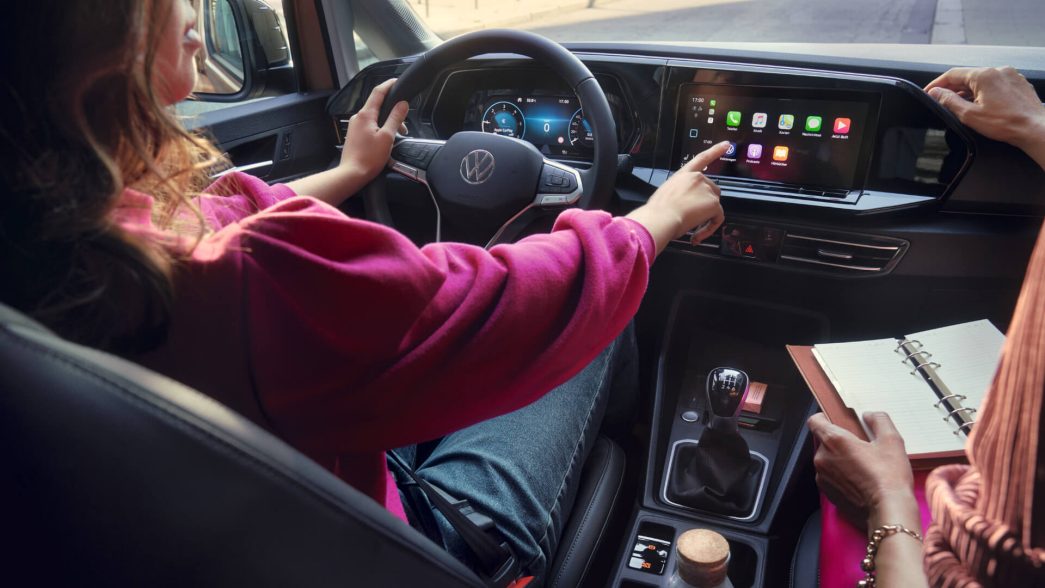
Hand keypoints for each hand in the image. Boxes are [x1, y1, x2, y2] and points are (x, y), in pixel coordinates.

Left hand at [340, 78, 408, 184]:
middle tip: (404, 125)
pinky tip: (386, 140)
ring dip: (387, 123)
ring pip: (374, 118)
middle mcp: (358, 117)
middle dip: (392, 112)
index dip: (389, 85)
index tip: (397, 81)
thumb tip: (403, 104)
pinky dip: (380, 129)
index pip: (378, 92)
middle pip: (378, 106)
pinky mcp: (355, 135)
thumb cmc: (369, 158)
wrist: (352, 174)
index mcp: (365, 114)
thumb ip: (395, 118)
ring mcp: (355, 126)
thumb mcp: (387, 137)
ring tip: (397, 136)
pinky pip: (369, 126)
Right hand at [626, 141, 728, 253]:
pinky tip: (698, 235)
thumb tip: (682, 206)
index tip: (726, 144)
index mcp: (683, 175)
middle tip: (692, 218)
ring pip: (714, 205)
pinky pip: (717, 218)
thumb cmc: (657, 211)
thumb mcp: (665, 194)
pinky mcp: (713, 203)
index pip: (702, 158)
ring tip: (692, 229)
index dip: (715, 150)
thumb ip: (678, 194)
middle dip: (705, 204)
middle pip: (712, 190)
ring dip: (706, 217)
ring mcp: (707, 189)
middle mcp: (697, 178)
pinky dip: (709, 228)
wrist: (660, 217)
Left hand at [807, 412, 916, 523]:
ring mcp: (822, 477)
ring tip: (863, 465)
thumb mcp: (892, 441)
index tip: (837, 420)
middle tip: (861, 446)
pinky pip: (830, 477)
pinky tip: (860, 479)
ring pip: (828, 460)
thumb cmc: (889, 477)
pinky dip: (841, 475)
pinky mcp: (827, 493)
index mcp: (834, 441)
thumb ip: (879, 421)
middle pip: (824, 441)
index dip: (825, 418)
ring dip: (840, 459)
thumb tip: (869, 416)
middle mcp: (822, 458)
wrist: (888, 511)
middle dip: (840, 441)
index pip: (815, 421)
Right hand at [925, 66, 1044, 166]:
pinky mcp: (1019, 83)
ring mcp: (1010, 76)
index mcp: (984, 75)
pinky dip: (985, 92)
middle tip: (942, 101)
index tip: (929, 92)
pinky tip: (983, 106)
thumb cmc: (1007, 123)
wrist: (1035, 128)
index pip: (952, 74)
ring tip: (963, 107)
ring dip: (970, 91)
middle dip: (953, 89)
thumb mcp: (969, 115)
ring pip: (982, 80)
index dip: (937, 84)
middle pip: (968, 76)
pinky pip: (996, 84)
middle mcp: (998, 71)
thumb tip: (936, 93)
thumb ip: (949, 101)